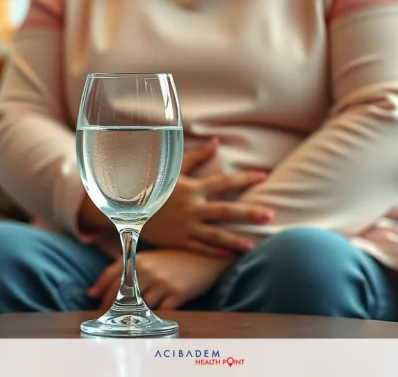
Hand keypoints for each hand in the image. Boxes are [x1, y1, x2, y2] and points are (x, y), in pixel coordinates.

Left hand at [89, 250, 233, 310]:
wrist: (207, 256)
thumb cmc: (176, 258)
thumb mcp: (151, 258)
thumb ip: (126, 269)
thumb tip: (94, 291)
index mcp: (139, 259)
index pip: (110, 276)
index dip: (100, 292)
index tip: (94, 301)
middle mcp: (147, 270)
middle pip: (120, 295)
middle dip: (110, 308)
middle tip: (108, 318)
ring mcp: (162, 283)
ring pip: (138, 307)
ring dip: (131, 317)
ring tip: (128, 322)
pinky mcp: (177, 295)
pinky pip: (159, 313)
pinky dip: (152, 319)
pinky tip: (149, 322)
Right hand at [140, 138, 273, 256]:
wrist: (127, 208)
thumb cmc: (152, 186)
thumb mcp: (172, 169)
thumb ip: (196, 157)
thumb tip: (215, 142)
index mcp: (192, 188)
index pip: (224, 181)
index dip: (245, 178)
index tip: (264, 175)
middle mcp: (192, 208)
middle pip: (226, 210)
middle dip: (249, 212)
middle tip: (271, 214)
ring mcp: (185, 227)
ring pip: (215, 235)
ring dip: (235, 240)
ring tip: (252, 245)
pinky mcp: (178, 241)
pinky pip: (199, 248)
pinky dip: (214, 252)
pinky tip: (229, 255)